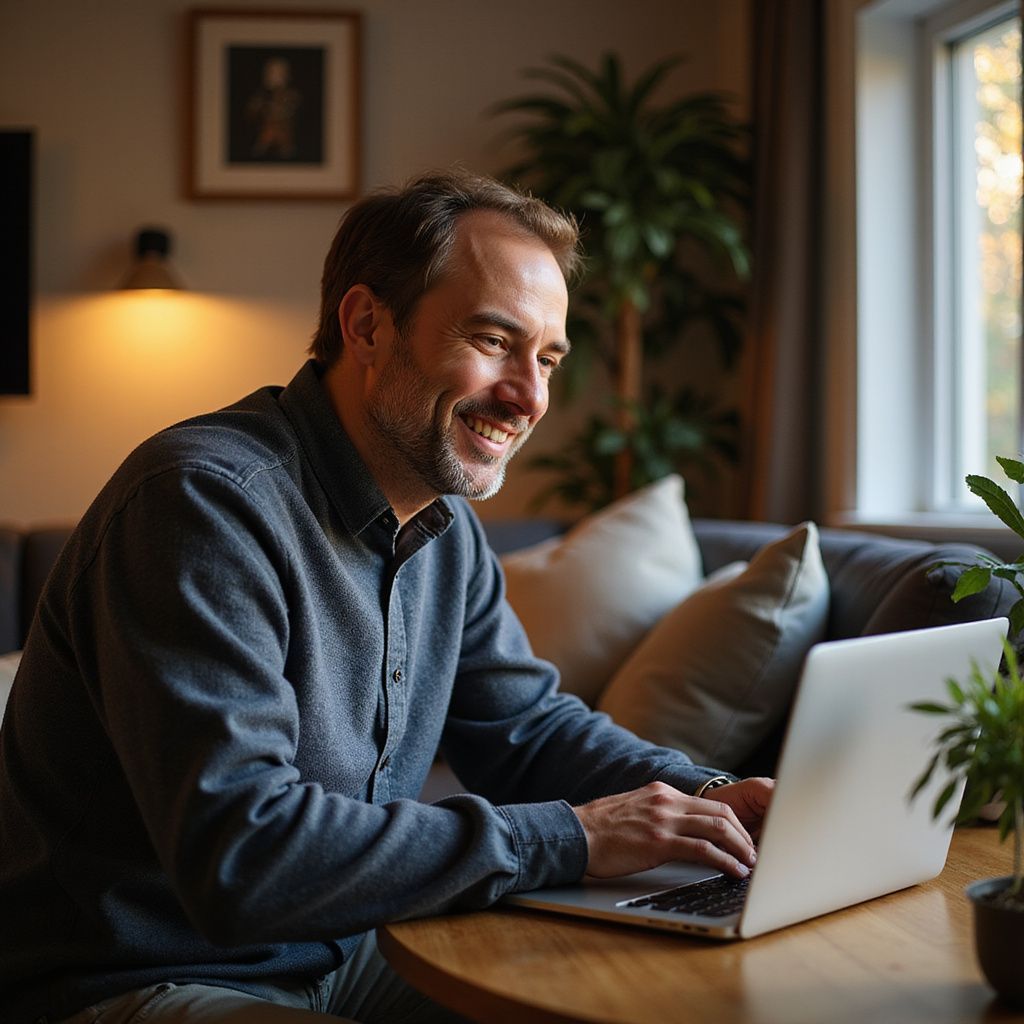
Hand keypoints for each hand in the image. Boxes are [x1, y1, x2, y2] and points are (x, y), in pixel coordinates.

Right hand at [572, 780, 766, 879]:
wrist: (576, 833)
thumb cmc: (601, 829)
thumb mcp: (636, 810)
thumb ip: (660, 814)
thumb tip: (683, 832)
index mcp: (662, 792)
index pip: (711, 803)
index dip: (735, 823)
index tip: (745, 840)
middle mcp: (667, 801)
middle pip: (722, 812)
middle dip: (745, 835)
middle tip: (755, 854)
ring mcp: (663, 819)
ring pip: (718, 828)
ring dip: (741, 848)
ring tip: (752, 865)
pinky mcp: (659, 841)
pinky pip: (703, 849)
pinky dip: (725, 861)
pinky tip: (734, 871)